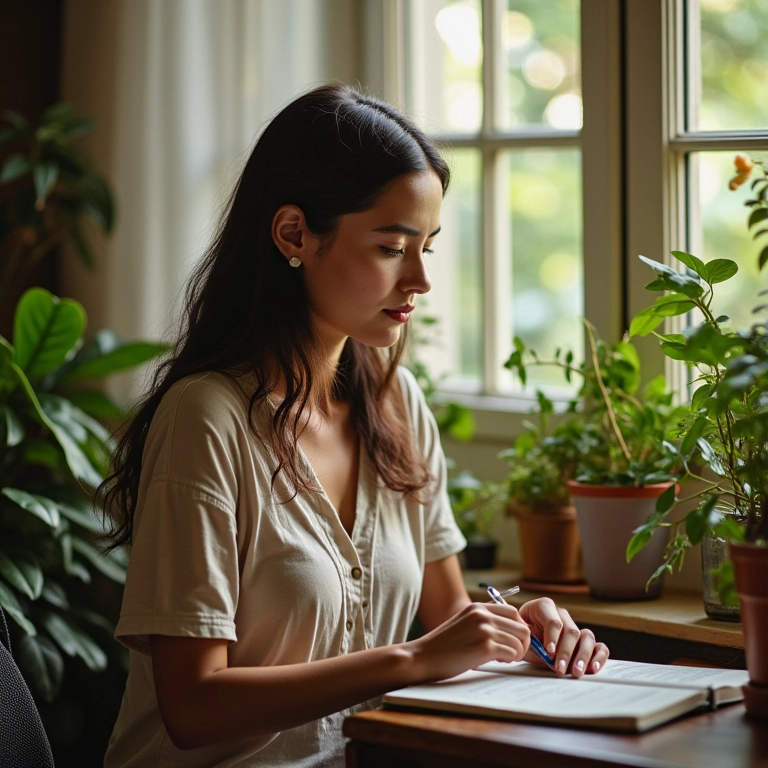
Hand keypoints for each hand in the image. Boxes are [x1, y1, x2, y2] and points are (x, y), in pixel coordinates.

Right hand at [410, 602, 531, 682]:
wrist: (423, 656)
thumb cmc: (443, 646)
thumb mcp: (463, 624)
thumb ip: (483, 622)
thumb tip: (510, 632)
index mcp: (478, 607)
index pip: (513, 612)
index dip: (518, 627)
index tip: (514, 640)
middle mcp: (482, 615)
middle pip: (521, 626)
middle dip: (523, 642)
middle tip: (513, 653)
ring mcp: (484, 630)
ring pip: (520, 641)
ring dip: (517, 653)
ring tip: (504, 658)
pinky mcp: (484, 647)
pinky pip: (512, 652)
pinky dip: (511, 659)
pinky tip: (499, 662)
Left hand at [518, 598, 609, 677]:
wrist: (524, 639)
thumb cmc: (523, 637)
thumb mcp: (522, 638)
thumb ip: (531, 644)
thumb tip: (544, 654)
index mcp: (544, 607)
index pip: (553, 621)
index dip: (552, 637)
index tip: (549, 652)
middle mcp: (562, 615)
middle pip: (571, 631)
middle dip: (565, 652)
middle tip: (559, 669)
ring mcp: (575, 628)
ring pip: (587, 637)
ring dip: (582, 656)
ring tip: (576, 672)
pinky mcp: (586, 642)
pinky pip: (599, 647)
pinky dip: (598, 657)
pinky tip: (593, 668)